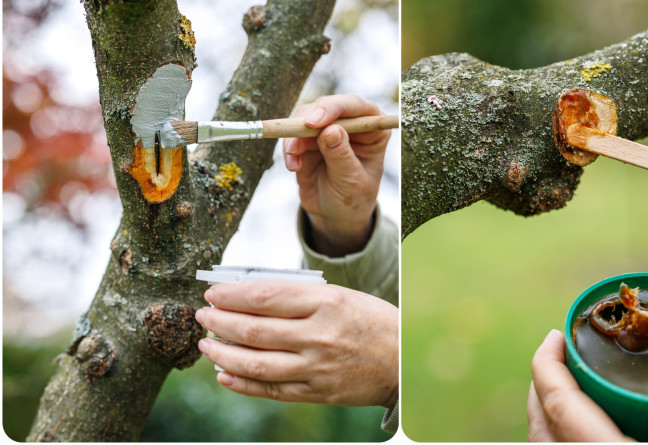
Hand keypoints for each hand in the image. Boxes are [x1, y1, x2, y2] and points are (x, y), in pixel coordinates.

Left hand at [195, 281, 398, 408]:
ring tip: (207, 344)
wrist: (403, 361)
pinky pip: (271, 390)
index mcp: (326, 302)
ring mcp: (317, 367)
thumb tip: (249, 296)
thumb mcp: (340, 296)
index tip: (213, 293)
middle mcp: (320, 335)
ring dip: (223, 353)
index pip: (265, 297)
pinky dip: (242, 383)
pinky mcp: (317, 392)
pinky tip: (224, 374)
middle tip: (204, 316)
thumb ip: (299, 296)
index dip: (232, 295)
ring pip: (256, 363)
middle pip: (254, 330)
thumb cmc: (370, 321)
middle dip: (220, 322)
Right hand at [283, 94, 390, 255]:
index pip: (355, 106)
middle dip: (306, 123)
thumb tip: (331, 130)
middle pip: (325, 106)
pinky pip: (292, 135)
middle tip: (295, 144)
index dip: (333, 108)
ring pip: (304, 117)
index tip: (314, 122)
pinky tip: (294, 167)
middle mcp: (351, 123)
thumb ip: (341, 156)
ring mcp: (327, 129)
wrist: (335, 215)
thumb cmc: (353, 198)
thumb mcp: (352, 181)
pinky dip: (289, 149)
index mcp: (373, 129)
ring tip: (294, 162)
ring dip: (294, 138)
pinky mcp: (308, 139)